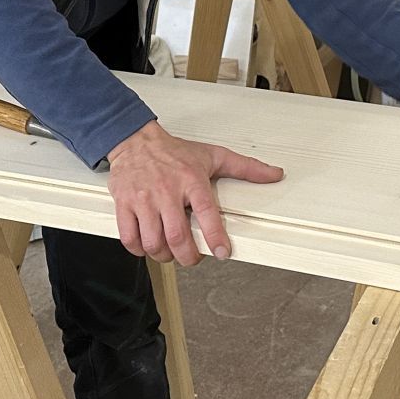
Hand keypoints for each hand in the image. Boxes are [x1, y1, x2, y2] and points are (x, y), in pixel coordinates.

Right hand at [105, 121, 282, 265]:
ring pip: (153, 241)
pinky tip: (147, 247)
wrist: (135, 140)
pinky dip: (138, 250)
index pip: (206, 212)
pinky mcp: (124, 204)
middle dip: (187, 256)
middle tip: (192, 258)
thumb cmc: (174, 152)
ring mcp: (143, 199)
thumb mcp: (213, 156)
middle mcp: (167, 191)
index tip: (223, 253)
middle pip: (177, 236)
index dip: (215, 237)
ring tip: (170, 253)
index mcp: (191, 180)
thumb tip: (275, 174)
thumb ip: (246, 167)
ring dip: (163, 255)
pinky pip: (129, 237)